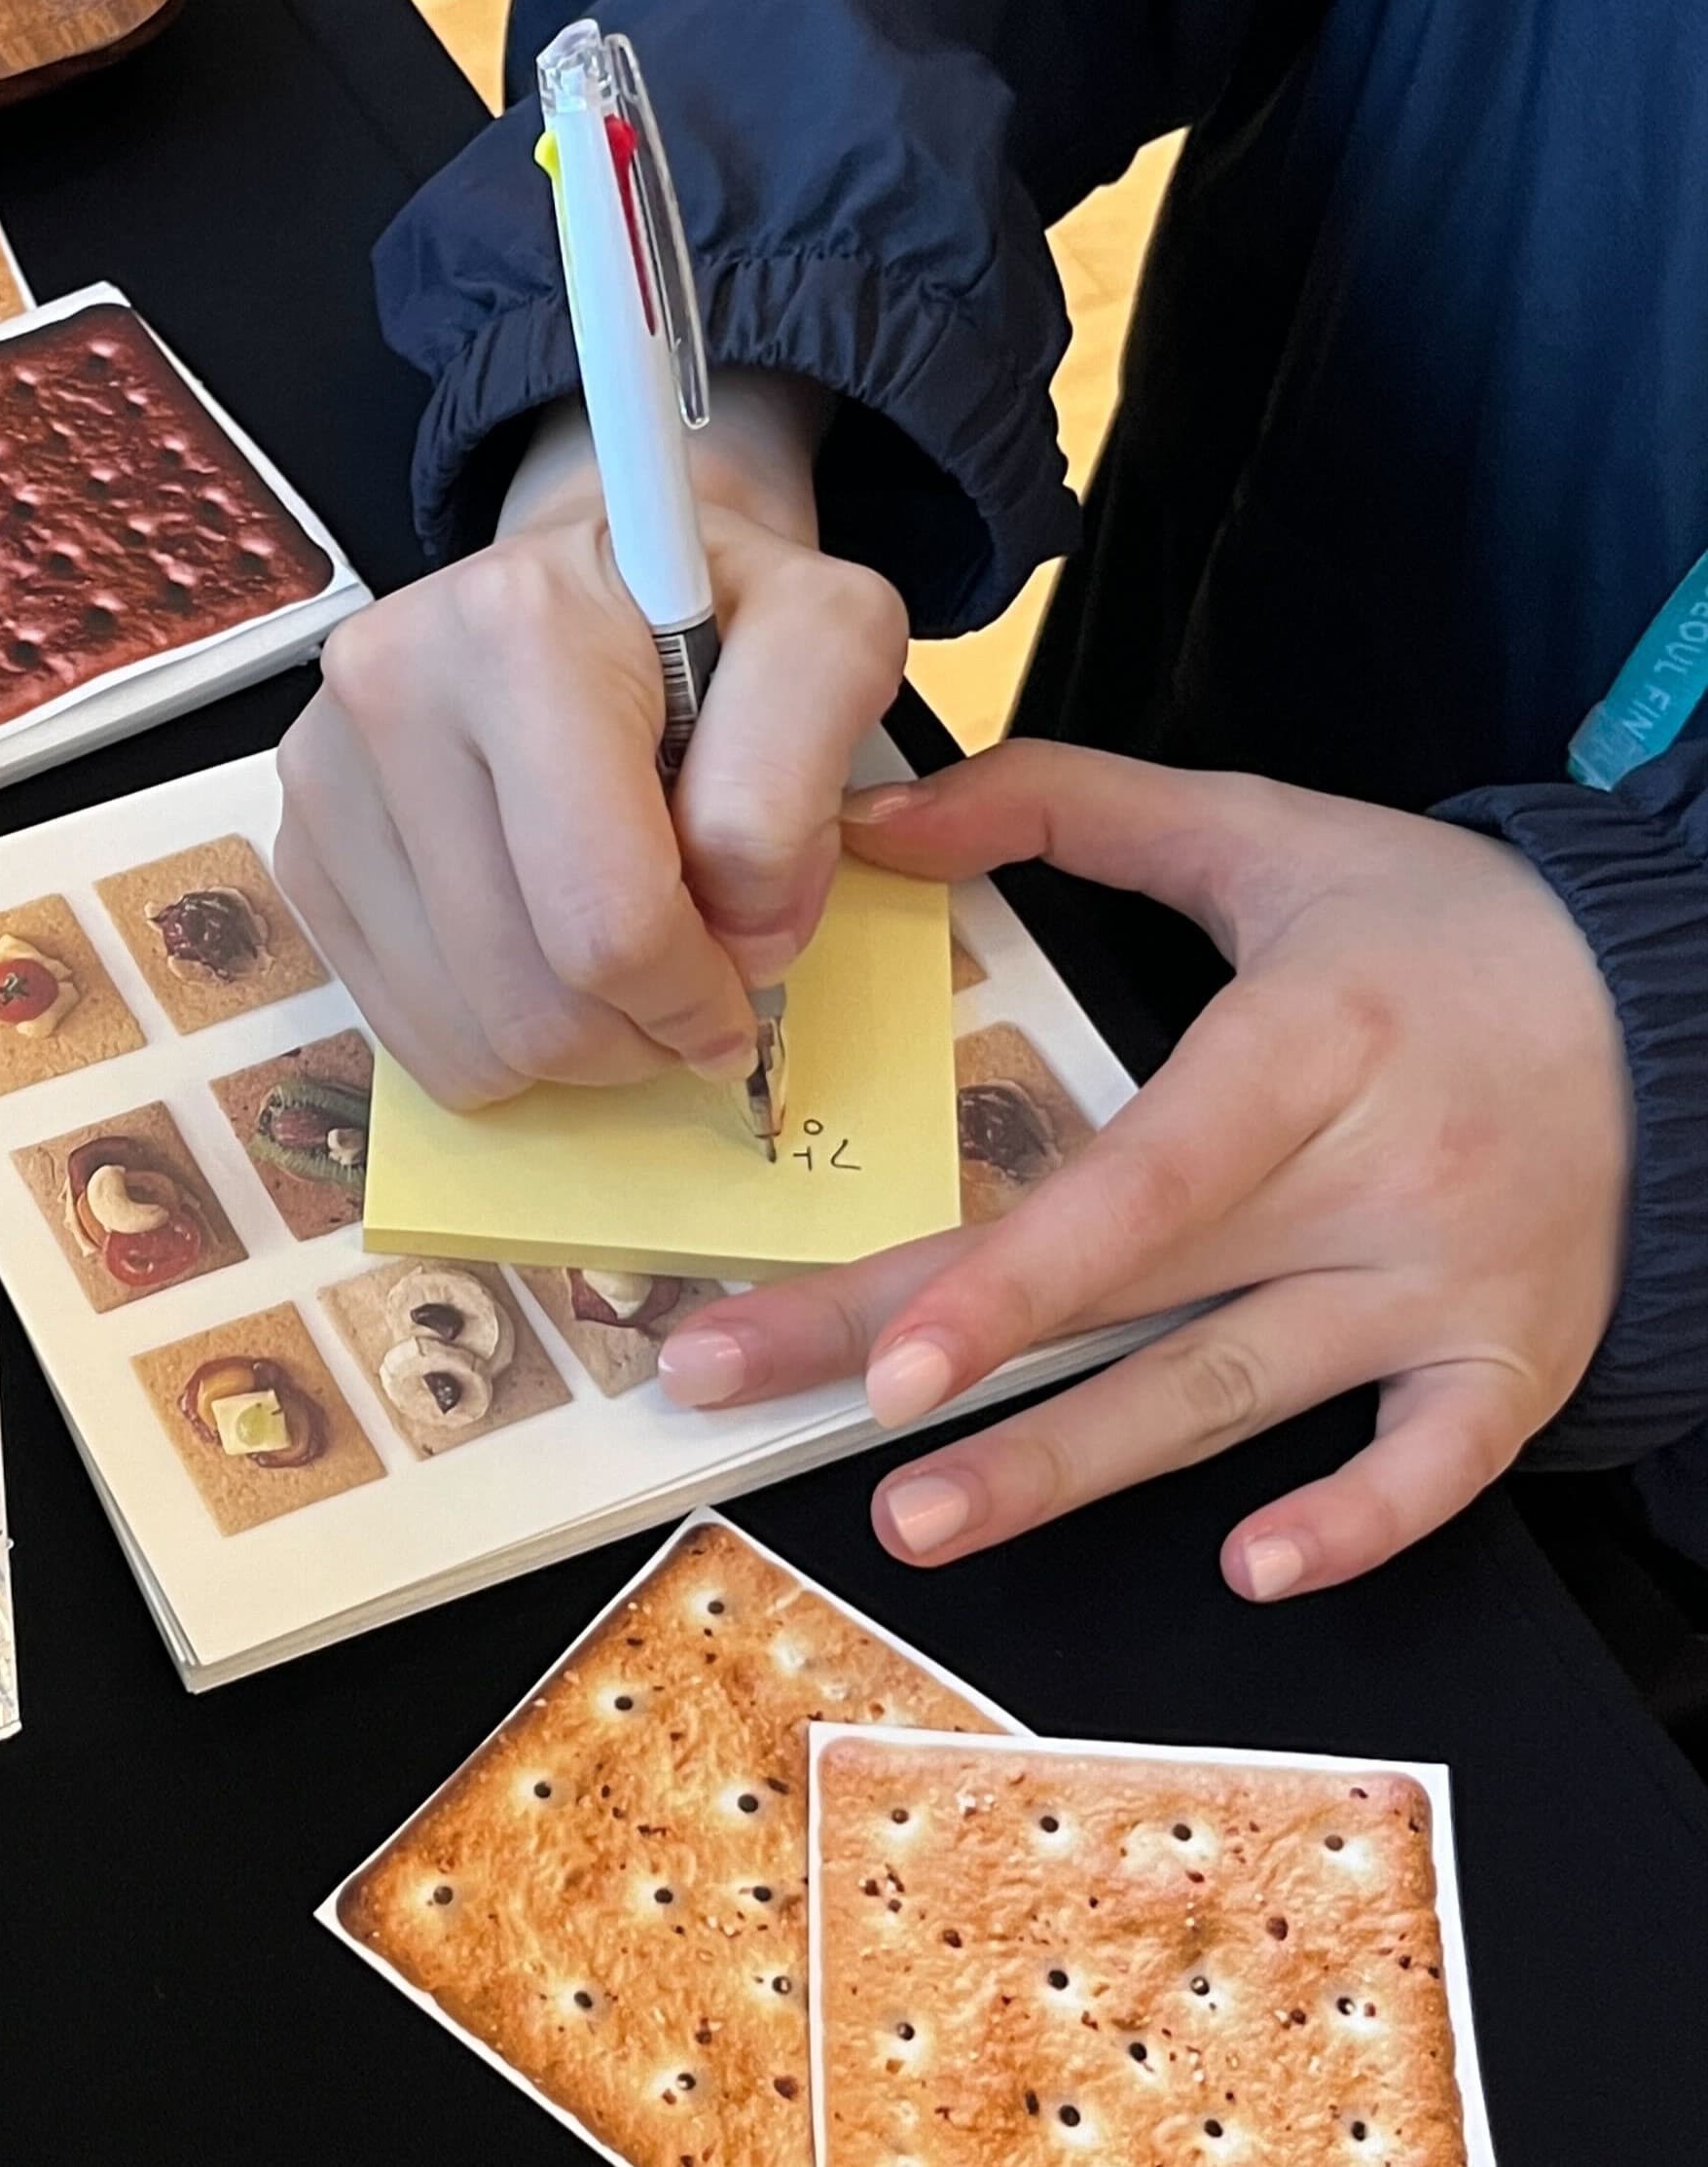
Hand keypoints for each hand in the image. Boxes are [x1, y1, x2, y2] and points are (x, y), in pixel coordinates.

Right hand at [275, 376, 905, 1108]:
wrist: (584, 588)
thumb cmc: (708, 621)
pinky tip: (545, 956)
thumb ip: (802, 790)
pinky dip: (501, 1040)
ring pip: (469, 1039)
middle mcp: (391, 689)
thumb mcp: (826, 640)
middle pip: (533, 1000)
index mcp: (520, 627)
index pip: (608, 919)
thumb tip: (734, 941)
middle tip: (695, 979)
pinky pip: (409, 1037)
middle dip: (643, 1031)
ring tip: (624, 954)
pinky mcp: (299, 853)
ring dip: (577, 1047)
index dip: (705, 996)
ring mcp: (324, 778)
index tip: (748, 976)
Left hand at [658, 741, 1633, 1598]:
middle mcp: (1376, 1184)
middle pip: (1132, 1300)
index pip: (1140, 1189)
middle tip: (757, 1407)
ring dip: (1074, 1471)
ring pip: (1238, 1399)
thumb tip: (875, 815)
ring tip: (917, 1524)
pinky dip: (1357, 1522)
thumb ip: (1066, 802)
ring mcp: (1448, 1288)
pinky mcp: (1513, 1360)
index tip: (878, 1360)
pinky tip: (1247, 1569)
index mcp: (1306, 1051)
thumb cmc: (1434, 928)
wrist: (1677, 1001)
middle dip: (945, 1371)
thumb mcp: (1262, 829)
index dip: (1010, 1283)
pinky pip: (1436, 1466)